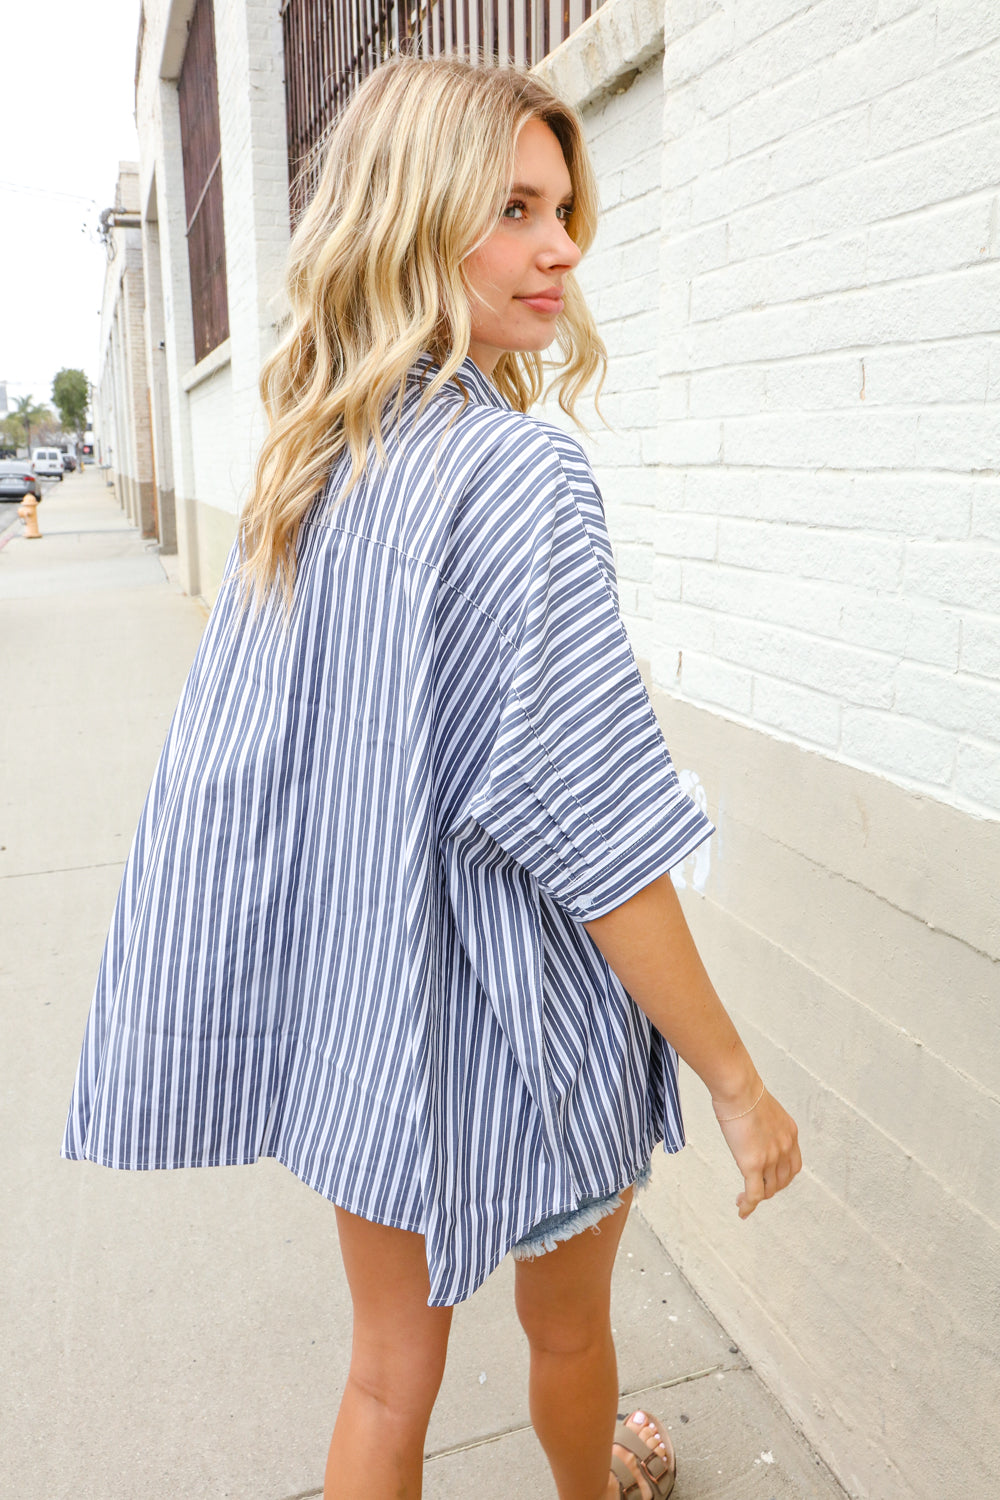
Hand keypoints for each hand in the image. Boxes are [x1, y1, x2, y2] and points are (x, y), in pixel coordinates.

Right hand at [713, 1082, 801, 1218]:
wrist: (738, 1088)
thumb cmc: (743, 1091)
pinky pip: (754, 1194)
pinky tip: (742, 1209)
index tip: (770, 1179)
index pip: (792, 1166)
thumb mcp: (763, 1108)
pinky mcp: (753, 1164)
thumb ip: (764, 1125)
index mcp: (790, 1134)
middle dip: (769, 1189)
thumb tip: (751, 1129)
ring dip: (757, 1198)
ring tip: (743, 1199)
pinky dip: (749, 1205)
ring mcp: (770, 1158)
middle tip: (754, 1190)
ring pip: (768, 1190)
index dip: (782, 1177)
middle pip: (782, 1181)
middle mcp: (785, 1148)